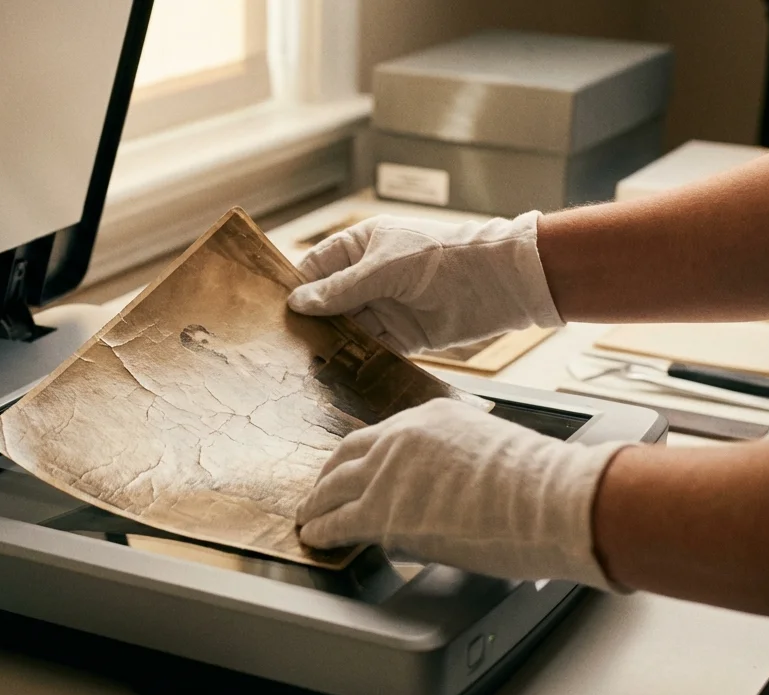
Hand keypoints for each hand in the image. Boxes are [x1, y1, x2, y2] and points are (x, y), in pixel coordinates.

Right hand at [287, 212, 563, 354]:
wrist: (496, 282)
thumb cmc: (440, 257)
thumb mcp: (383, 268)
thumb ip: (341, 289)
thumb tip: (298, 302)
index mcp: (359, 248)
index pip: (315, 269)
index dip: (296, 288)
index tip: (272, 311)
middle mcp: (367, 278)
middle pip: (327, 303)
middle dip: (310, 322)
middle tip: (281, 345)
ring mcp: (384, 308)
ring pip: (346, 329)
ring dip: (331, 344)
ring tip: (304, 363)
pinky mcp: (401, 336)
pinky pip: (370, 349)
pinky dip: (356, 360)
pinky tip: (337, 372)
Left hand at [296, 398, 628, 589]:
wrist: (552, 500)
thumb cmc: (541, 486)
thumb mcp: (492, 453)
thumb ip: (458, 466)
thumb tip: (445, 497)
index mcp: (433, 417)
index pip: (383, 436)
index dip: (363, 457)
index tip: (354, 467)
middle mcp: (403, 437)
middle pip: (348, 455)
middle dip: (329, 475)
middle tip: (320, 490)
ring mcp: (389, 473)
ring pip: (334, 487)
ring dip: (317, 504)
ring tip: (309, 517)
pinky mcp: (384, 512)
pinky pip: (339, 522)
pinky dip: (323, 531)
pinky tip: (315, 537)